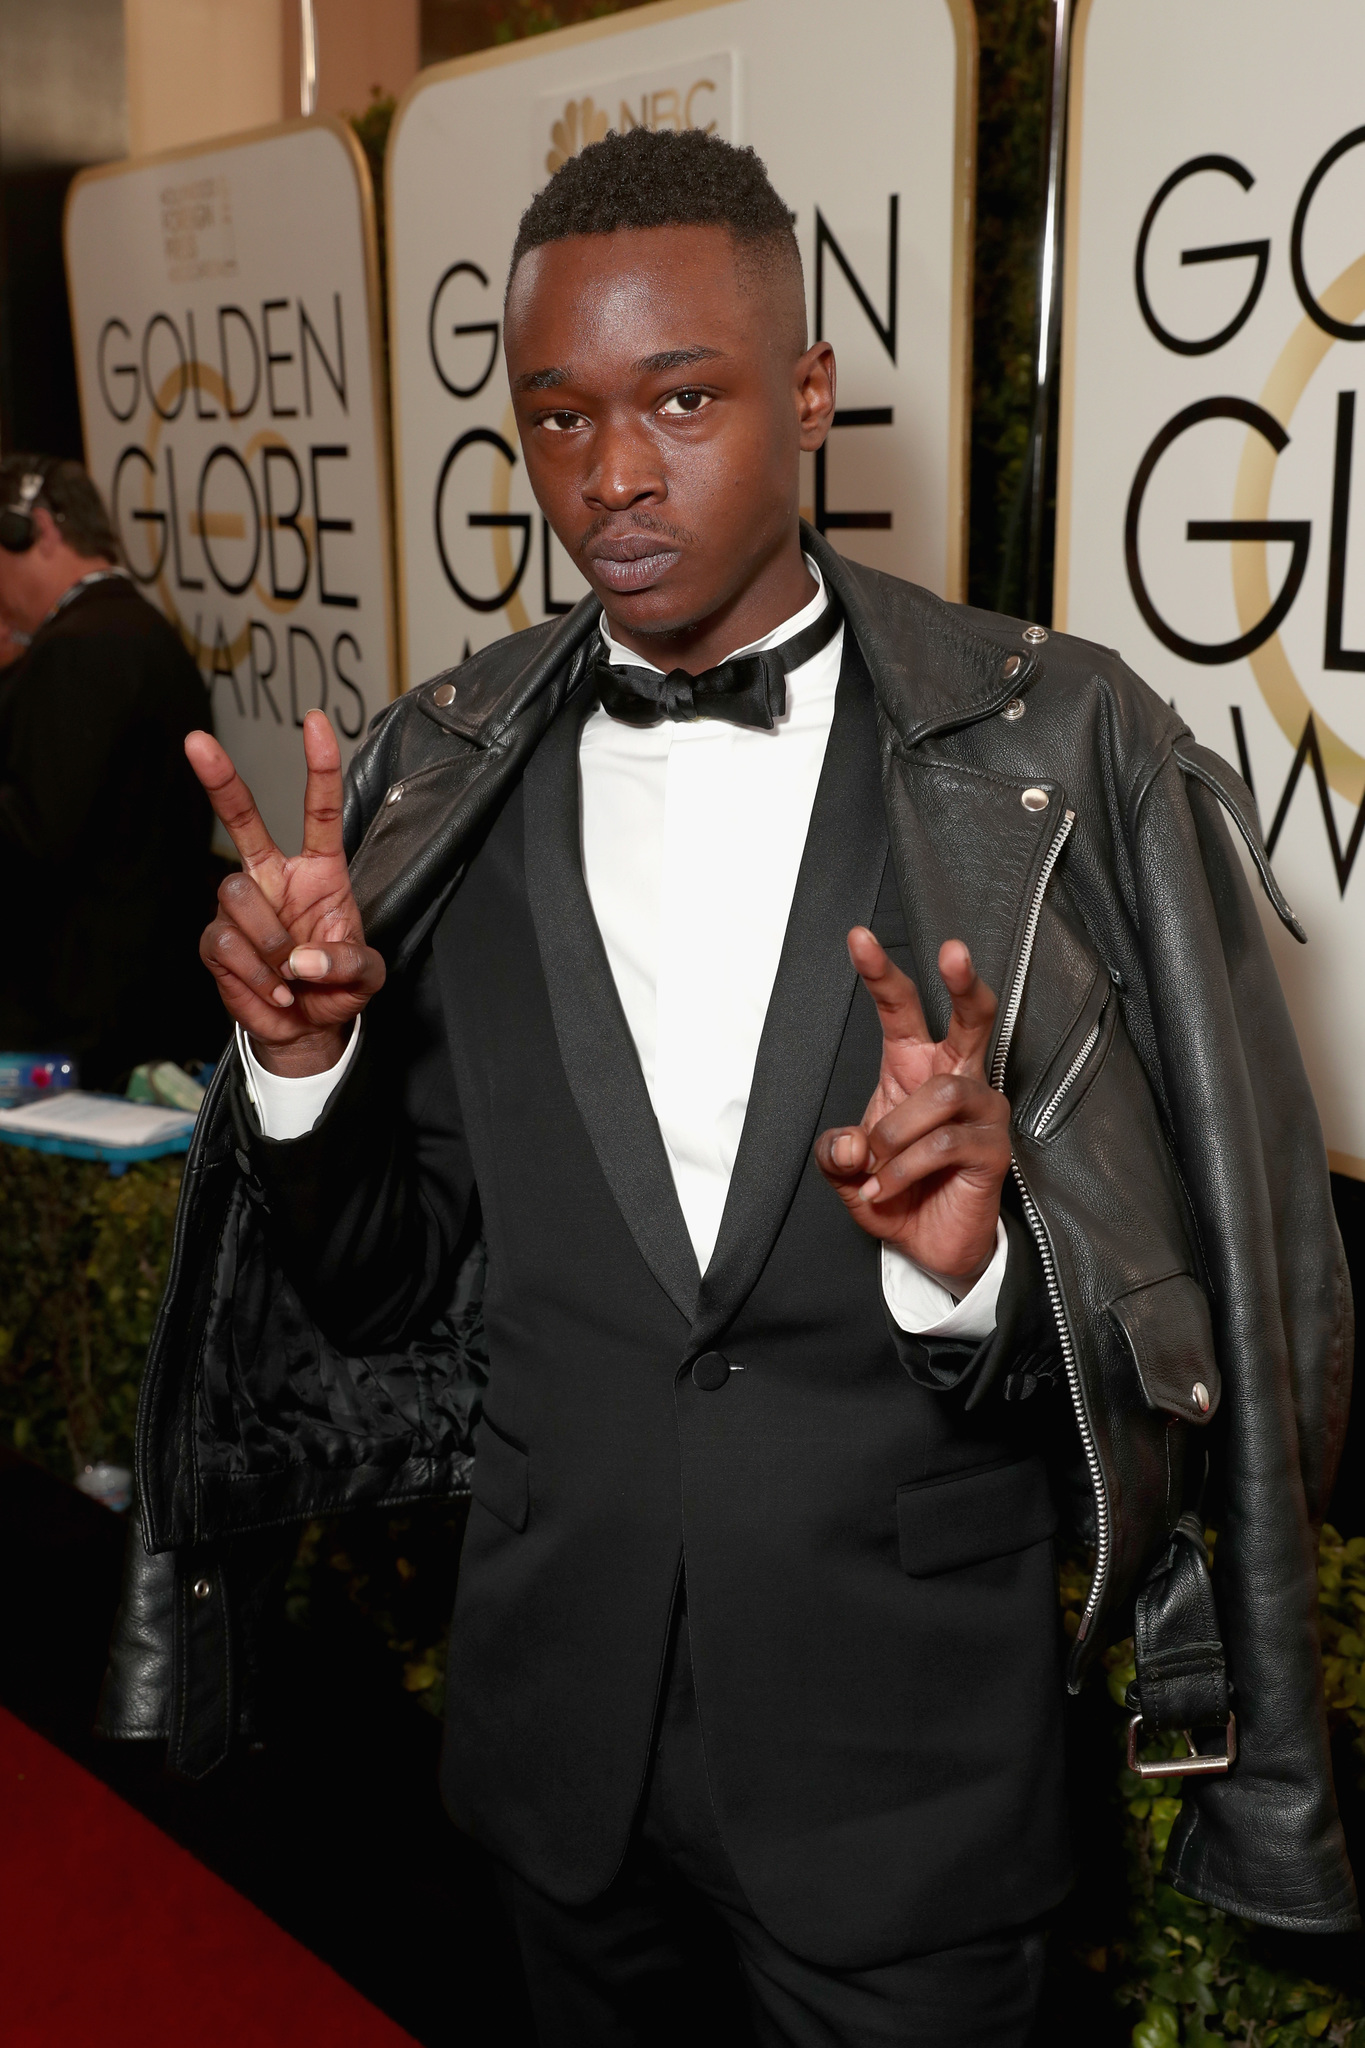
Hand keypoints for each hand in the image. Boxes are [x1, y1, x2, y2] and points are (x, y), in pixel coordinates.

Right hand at [186, 710, 384, 1076]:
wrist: (305, 1029)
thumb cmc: (337, 987)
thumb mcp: (366, 976)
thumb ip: (349, 962)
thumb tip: (302, 958)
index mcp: (319, 872)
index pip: (318, 811)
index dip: (318, 767)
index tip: (315, 723)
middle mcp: (274, 878)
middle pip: (242, 819)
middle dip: (219, 779)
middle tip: (196, 741)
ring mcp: (240, 907)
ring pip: (236, 895)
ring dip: (268, 941)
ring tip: (289, 975)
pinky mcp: (216, 940)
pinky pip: (225, 943)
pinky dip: (254, 975)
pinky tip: (273, 990)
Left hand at [814, 930, 1010, 1290]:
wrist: (927, 1248)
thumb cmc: (896, 1195)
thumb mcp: (847, 1173)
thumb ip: (835, 1154)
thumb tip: (850, 1143)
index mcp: (914, 1068)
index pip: (901, 1010)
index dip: (880, 973)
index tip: (858, 937)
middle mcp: (954, 1078)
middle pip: (971, 1017)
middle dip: (963, 982)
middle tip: (953, 951)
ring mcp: (981, 1112)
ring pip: (942, 1093)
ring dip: (897, 1132)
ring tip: (878, 1164)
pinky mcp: (993, 1149)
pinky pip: (947, 1143)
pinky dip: (905, 1168)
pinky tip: (888, 1186)